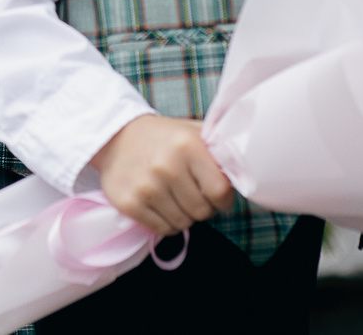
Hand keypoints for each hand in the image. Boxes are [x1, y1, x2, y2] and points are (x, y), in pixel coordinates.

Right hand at [88, 114, 231, 236]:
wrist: (115, 136)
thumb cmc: (164, 137)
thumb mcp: (193, 132)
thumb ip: (219, 149)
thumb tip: (247, 170)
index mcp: (188, 146)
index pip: (220, 192)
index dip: (224, 199)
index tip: (217, 195)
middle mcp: (167, 166)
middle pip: (202, 212)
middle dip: (202, 208)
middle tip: (192, 194)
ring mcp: (147, 187)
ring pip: (183, 224)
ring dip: (184, 216)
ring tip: (176, 198)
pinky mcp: (129, 203)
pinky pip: (162, 230)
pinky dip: (166, 223)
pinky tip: (162, 206)